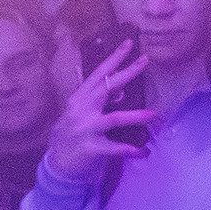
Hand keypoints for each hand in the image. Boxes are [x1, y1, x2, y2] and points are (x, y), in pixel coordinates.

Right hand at [44, 36, 150, 183]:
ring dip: (135, 116)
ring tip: (153, 114)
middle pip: (105, 88)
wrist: (57, 166)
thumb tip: (120, 90)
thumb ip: (97, 102)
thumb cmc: (71, 137)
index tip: (128, 43)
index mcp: (78, 100)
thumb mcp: (80, 114)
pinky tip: (144, 151)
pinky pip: (115, 148)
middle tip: (145, 61)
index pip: (98, 75)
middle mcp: (80, 111)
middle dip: (126, 73)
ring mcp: (84, 129)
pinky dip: (132, 150)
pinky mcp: (90, 148)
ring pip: (113, 118)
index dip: (113, 59)